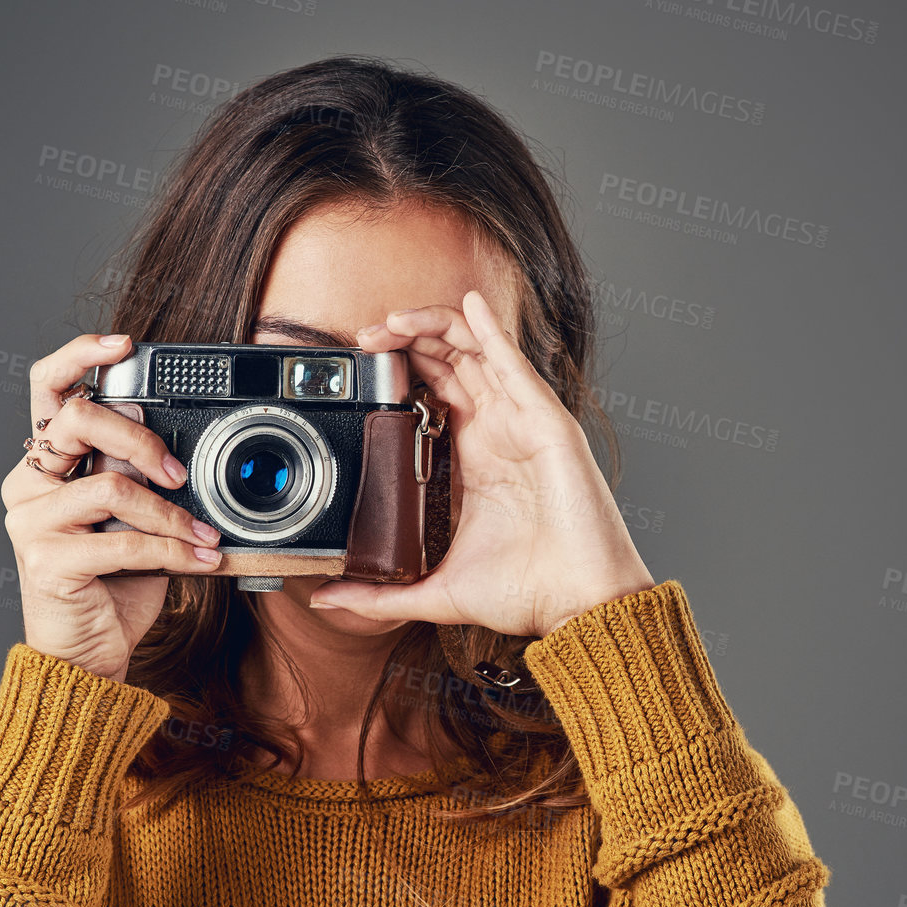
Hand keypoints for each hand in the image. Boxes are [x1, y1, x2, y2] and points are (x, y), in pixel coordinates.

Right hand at [1, 333, 224, 681]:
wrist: (88, 654)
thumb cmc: (114, 582)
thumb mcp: (134, 517)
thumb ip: (137, 474)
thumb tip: (164, 442)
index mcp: (47, 463)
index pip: (48, 388)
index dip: (80, 356)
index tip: (124, 344)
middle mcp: (29, 484)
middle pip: (77, 421)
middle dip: (140, 438)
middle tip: (178, 473)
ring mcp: (31, 523)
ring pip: (110, 487)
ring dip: (170, 513)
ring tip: (202, 534)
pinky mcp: (47, 562)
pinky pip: (122, 541)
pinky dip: (173, 550)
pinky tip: (202, 559)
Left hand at [307, 290, 654, 636]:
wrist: (579, 604)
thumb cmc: (529, 591)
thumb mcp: (436, 589)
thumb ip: (381, 595)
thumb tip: (328, 601)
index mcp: (477, 456)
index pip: (436, 388)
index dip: (401, 365)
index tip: (360, 361)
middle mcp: (499, 431)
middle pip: (451, 359)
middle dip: (406, 338)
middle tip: (365, 337)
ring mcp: (523, 422)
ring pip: (477, 350)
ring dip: (434, 325)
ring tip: (393, 320)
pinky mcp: (547, 422)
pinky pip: (515, 364)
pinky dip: (492, 330)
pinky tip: (469, 303)